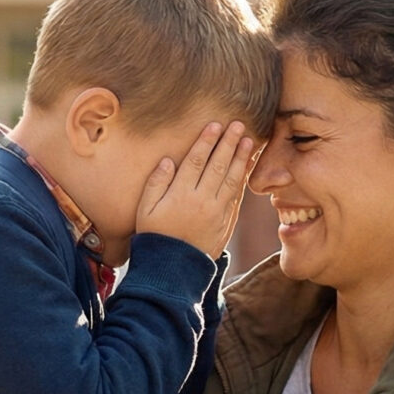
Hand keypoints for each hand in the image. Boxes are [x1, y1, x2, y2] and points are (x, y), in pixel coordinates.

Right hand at [136, 121, 259, 256]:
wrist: (172, 269)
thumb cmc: (154, 236)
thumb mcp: (145, 210)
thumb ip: (156, 183)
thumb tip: (167, 160)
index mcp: (180, 195)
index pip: (196, 161)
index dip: (206, 141)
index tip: (215, 125)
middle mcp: (202, 201)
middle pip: (218, 166)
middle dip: (228, 143)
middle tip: (238, 124)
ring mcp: (217, 212)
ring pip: (232, 179)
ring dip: (241, 158)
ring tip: (248, 140)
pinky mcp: (225, 222)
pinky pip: (236, 196)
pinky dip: (243, 178)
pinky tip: (247, 166)